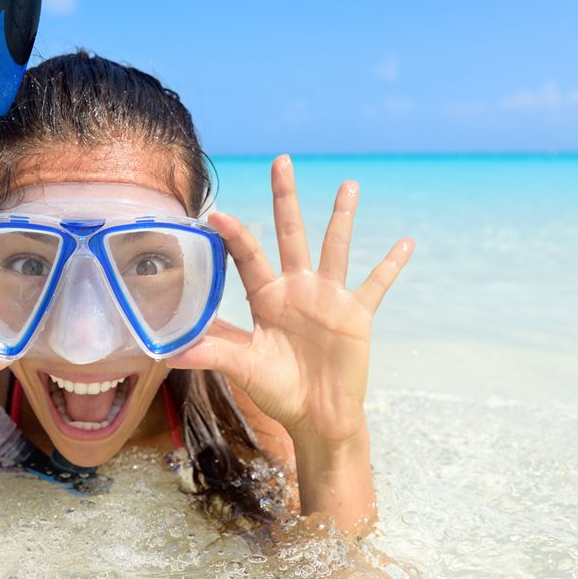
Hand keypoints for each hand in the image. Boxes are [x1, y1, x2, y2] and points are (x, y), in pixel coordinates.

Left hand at [169, 156, 412, 448]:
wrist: (317, 417)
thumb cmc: (278, 390)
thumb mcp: (244, 368)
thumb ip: (214, 353)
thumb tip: (171, 352)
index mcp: (266, 297)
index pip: (247, 257)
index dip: (233, 236)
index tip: (216, 213)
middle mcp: (296, 288)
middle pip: (290, 233)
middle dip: (285, 198)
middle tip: (281, 161)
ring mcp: (328, 298)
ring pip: (335, 248)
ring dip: (341, 217)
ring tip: (348, 185)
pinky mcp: (356, 314)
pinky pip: (377, 285)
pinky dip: (391, 265)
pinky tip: (406, 242)